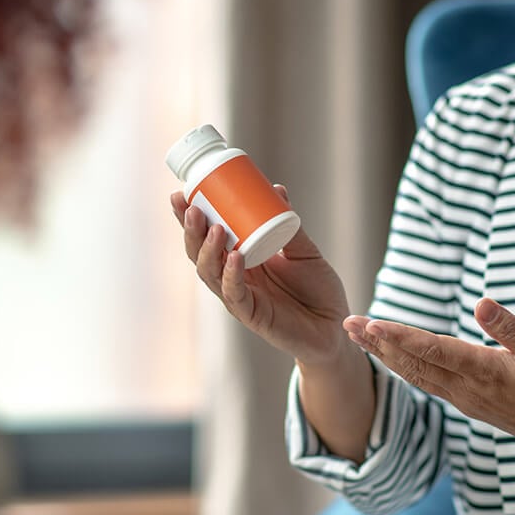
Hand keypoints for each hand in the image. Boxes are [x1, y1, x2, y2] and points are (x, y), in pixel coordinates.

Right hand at [170, 185, 351, 366]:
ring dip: (207, 250)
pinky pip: (236, 295)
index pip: (206, 237)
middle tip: (190, 207)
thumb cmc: (318, 289)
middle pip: (199, 254)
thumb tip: (276, 189)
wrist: (335, 325)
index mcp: (239, 258)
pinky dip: (232, 275)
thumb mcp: (304, 250)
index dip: (189, 218)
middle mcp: (233, 277)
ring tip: (212, 227)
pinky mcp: (253, 316)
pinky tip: (234, 257)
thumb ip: (289, 225)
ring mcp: (240, 297)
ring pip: (210, 274)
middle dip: (190, 231)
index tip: (180, 194)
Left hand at [344, 298, 514, 459]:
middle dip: (378, 343)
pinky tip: (389, 357)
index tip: (372, 324)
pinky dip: (402, 368)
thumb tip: (481, 304)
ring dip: (385, 355)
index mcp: (486, 372)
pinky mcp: (466, 404)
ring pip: (415, 375)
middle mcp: (467, 389)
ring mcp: (464, 399)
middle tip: (348, 324)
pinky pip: (426, 383)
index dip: (401, 336)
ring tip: (358, 336)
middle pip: (413, 363)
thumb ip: (513, 330)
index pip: (434, 350)